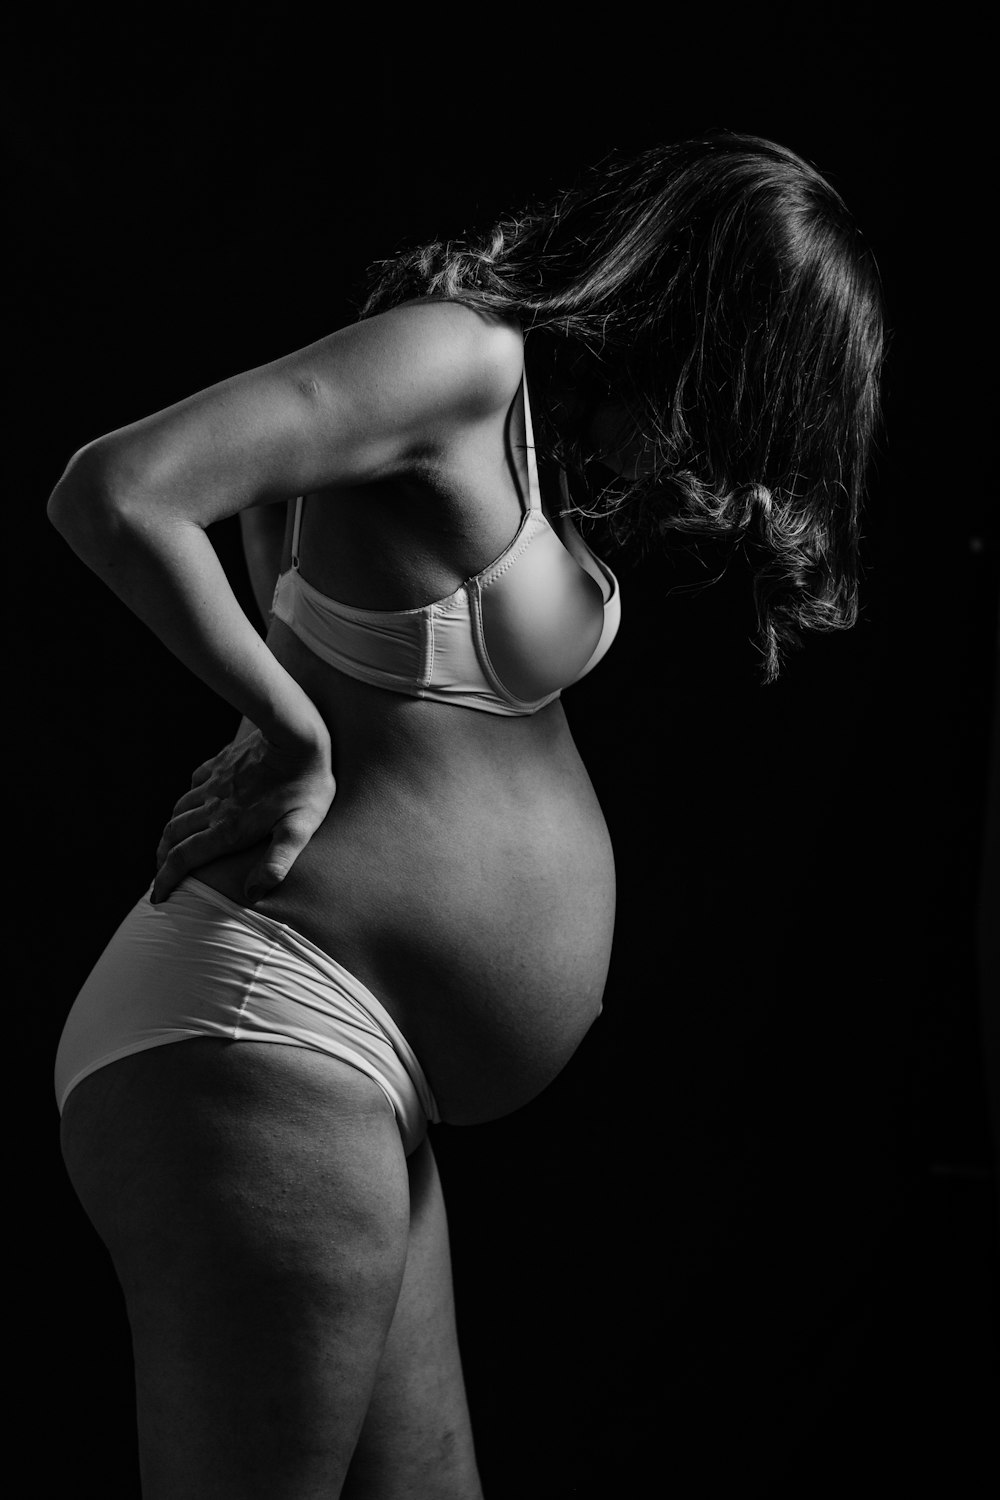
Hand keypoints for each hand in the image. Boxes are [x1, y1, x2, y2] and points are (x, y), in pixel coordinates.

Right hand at [151, 728, 334, 904]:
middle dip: (161, 859)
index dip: (165, 880)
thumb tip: (253, 894)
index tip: (157, 897)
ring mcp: (214, 785)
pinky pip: (193, 785)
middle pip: (173, 836)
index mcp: (227, 829)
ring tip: (169, 846)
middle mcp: (212, 808)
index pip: (183, 859)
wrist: (295, 735)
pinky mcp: (220, 765)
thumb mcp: (299, 829)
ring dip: (169, 832)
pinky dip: (185, 802)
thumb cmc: (305, 785)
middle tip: (160, 874)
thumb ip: (277, 862)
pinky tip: (190, 805)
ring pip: (178, 811)